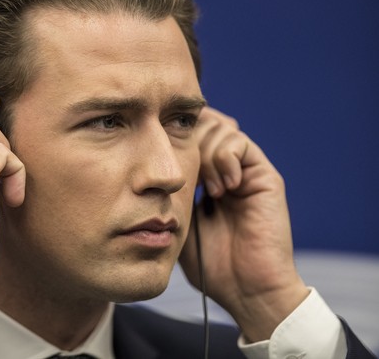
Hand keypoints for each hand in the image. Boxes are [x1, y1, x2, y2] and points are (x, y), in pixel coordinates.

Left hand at [179, 107, 308, 341]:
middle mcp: (227, 170)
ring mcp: (245, 172)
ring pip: (219, 128)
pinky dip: (225, 159)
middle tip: (187, 176)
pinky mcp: (264, 177)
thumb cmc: (211, 265)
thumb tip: (148, 171)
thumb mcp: (177, 223)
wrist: (246, 289)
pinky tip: (222, 189)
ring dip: (206, 154)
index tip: (161, 161)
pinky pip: (240, 143)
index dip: (172, 138)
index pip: (187, 136)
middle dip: (188, 141)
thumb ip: (168, 195)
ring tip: (208, 191)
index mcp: (206, 179)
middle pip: (202, 124)